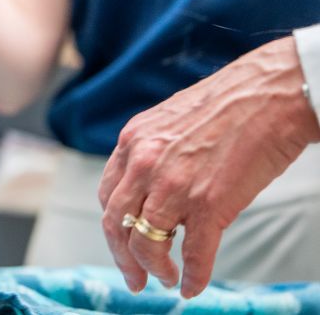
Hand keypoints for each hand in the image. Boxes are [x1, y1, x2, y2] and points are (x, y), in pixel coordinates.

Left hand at [98, 36, 318, 297]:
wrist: (272, 93)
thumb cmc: (228, 104)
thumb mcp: (169, 121)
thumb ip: (152, 154)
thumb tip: (151, 191)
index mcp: (132, 142)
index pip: (108, 196)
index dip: (114, 227)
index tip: (123, 244)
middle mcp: (144, 164)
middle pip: (117, 225)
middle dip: (123, 258)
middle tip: (134, 278)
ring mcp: (174, 185)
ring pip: (147, 243)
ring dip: (153, 269)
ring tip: (165, 279)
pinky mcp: (210, 203)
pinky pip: (194, 253)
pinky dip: (193, 276)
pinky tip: (193, 286)